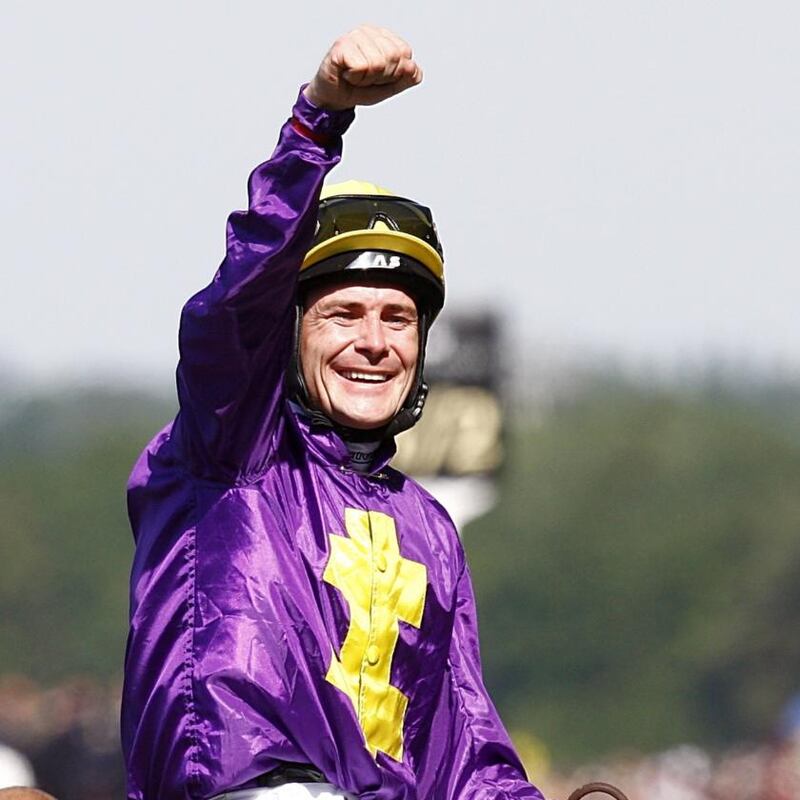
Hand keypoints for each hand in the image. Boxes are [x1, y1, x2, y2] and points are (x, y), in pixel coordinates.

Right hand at [304, 25, 421, 110]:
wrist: (335, 98)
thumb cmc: (360, 88)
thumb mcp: (390, 86)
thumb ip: (407, 78)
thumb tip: (414, 68)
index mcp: (384, 37)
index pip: (405, 53)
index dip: (395, 73)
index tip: (380, 77)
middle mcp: (370, 31)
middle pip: (393, 57)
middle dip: (381, 77)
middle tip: (366, 77)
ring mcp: (355, 36)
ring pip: (377, 63)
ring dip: (367, 79)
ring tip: (357, 76)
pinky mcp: (341, 46)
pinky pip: (361, 67)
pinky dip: (355, 78)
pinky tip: (347, 74)